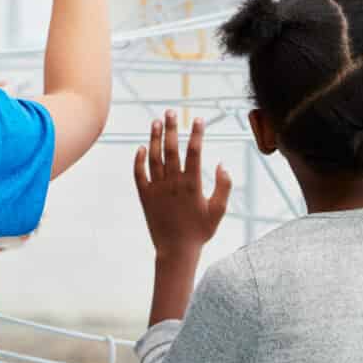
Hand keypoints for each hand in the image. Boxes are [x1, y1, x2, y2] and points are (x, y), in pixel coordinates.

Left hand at [134, 111, 231, 259]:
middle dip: (171, 128)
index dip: (196, 134)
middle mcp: (173, 184)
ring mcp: (157, 189)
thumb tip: (221, 163)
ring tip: (156, 121)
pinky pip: (139, 174)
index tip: (198, 119)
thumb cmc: (200, 232)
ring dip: (155, 138)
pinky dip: (139, 159)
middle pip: (171, 149)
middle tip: (171, 111)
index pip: (194, 152)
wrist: (176, 251)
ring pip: (154, 157)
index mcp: (192, 185)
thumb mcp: (219, 211)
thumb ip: (224, 186)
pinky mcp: (145, 196)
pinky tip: (142, 147)